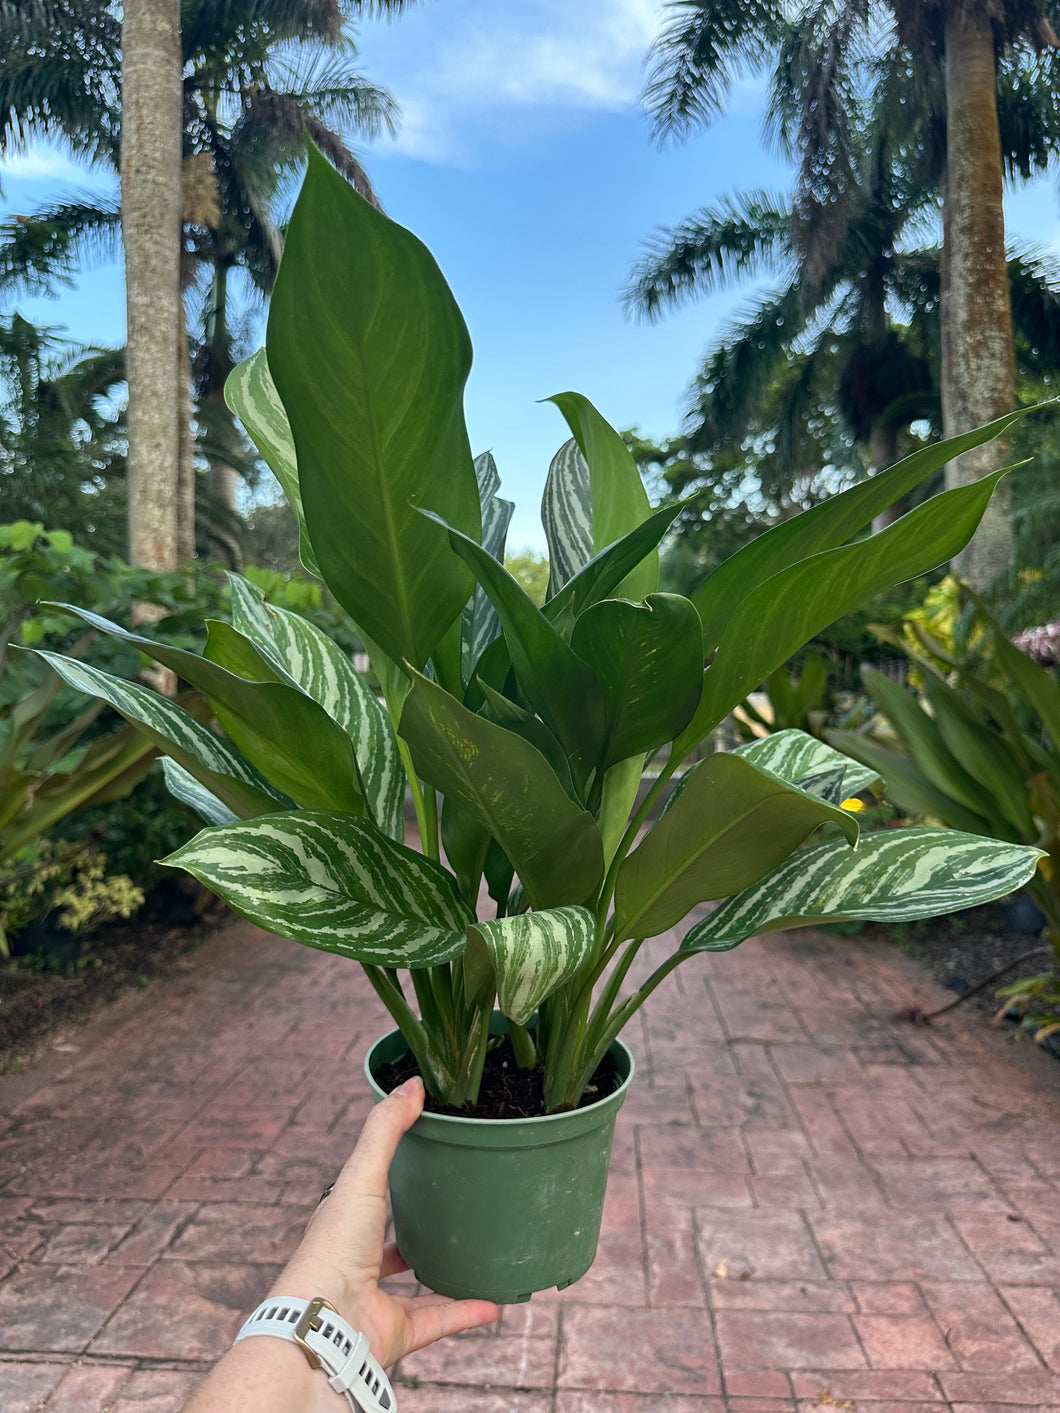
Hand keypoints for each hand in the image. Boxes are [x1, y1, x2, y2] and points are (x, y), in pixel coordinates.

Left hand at [273, 1076, 499, 1368]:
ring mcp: (374, 1298)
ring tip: (477, 1252)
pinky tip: (494, 1303)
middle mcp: (358, 1260)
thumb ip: (386, 1130)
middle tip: (451, 1205)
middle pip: (387, 1238)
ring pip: (413, 1283)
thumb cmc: (334, 1245)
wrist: (325, 1327)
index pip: (367, 1191)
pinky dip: (465, 1313)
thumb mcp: (361, 1175)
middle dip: (413, 1224)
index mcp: (345, 1221)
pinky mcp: (394, 1333)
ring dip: (443, 1270)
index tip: (421, 1155)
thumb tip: (412, 1083)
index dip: (388, 1172)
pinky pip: (437, 1321)